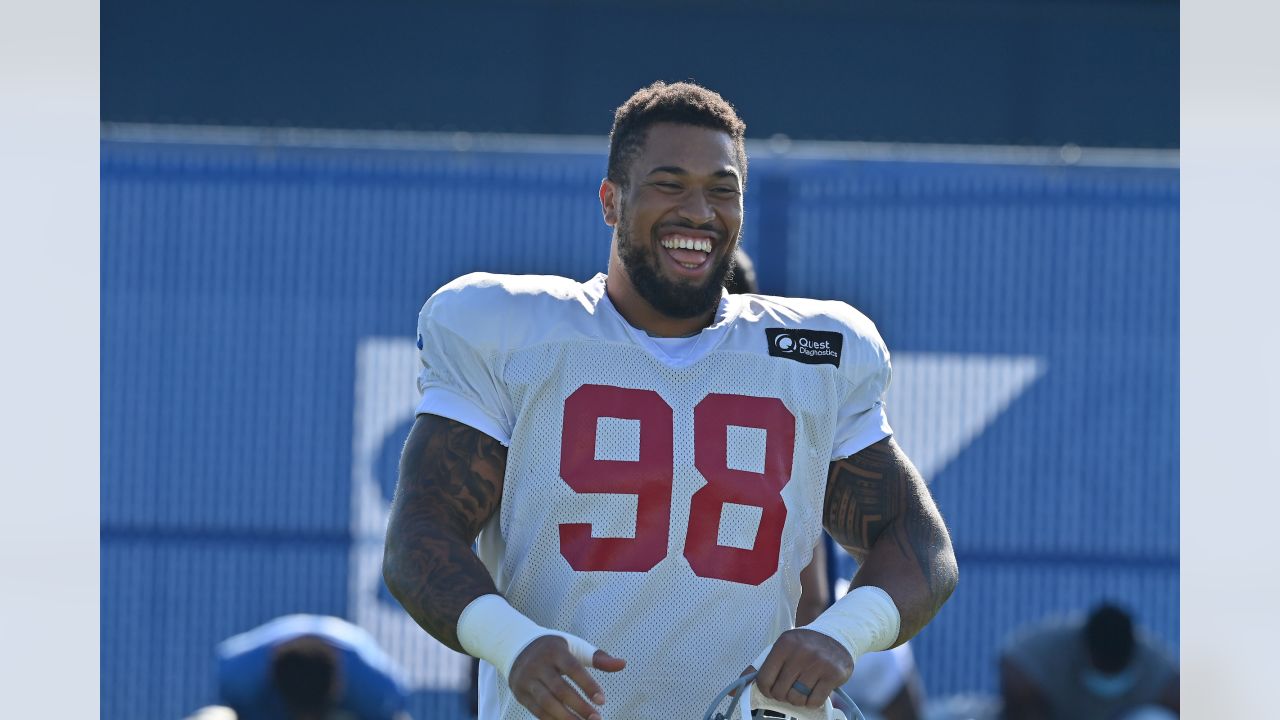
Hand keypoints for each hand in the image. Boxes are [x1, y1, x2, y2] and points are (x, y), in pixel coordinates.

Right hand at [507, 635, 625, 719]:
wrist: (516, 646)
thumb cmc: (553, 649)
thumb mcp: (574, 647)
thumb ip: (598, 657)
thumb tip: (623, 664)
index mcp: (554, 650)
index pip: (573, 668)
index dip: (588, 684)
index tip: (602, 700)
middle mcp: (538, 665)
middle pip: (560, 689)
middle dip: (579, 706)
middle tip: (596, 719)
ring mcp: (527, 680)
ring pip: (547, 703)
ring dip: (566, 718)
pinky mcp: (521, 693)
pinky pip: (537, 711)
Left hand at [745, 629, 853, 709]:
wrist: (836, 637)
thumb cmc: (803, 647)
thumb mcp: (781, 649)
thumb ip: (760, 668)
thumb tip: (733, 692)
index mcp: (783, 645)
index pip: (764, 679)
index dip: (766, 690)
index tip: (772, 689)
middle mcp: (800, 653)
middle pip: (780, 692)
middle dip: (783, 695)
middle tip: (790, 688)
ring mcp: (818, 663)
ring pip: (797, 698)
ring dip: (798, 699)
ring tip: (802, 689)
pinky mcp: (833, 674)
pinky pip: (814, 701)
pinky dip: (812, 702)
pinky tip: (815, 690)